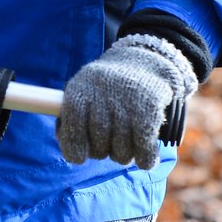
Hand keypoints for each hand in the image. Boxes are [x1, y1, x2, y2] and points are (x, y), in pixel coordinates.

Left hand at [58, 36, 197, 169]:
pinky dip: (144, 158)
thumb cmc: (107, 87)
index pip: (73, 127)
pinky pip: (144, 152)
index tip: (78, 157)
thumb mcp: (84, 91)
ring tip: (125, 138)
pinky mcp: (149, 113)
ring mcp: (127, 105)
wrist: (145, 63)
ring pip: (121, 154)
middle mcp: (103, 96)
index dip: (73, 148)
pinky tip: (145, 154)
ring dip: (123, 153)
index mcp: (81, 90)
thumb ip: (72, 120)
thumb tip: (72, 154)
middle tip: (107, 140)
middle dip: (102, 151)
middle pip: (98, 147)